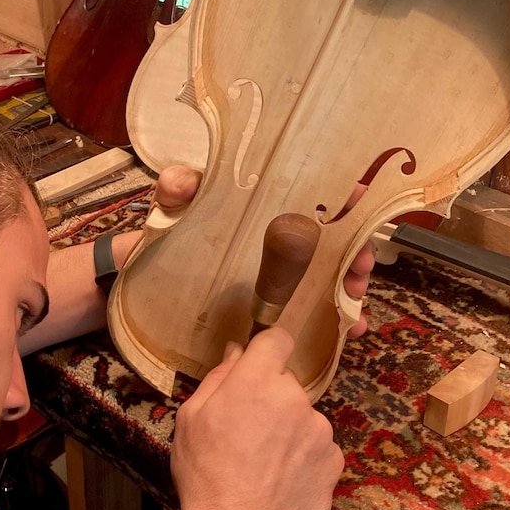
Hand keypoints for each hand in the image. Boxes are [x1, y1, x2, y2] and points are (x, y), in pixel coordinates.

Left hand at [149, 166, 374, 337]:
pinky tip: (351, 326)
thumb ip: (178, 189)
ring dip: (353, 281)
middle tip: (362, 263)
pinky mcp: (274, 304)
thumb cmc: (163, 235)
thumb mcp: (172, 205)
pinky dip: (339, 316)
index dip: (343, 193)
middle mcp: (279, 236)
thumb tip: (182, 184)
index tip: (363, 197)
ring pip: (332, 272)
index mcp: (264, 206)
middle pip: (334, 237)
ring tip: (356, 294)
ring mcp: (279, 272)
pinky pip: (316, 308)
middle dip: (356, 247)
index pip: (313, 192)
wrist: (147, 277)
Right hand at [171, 327, 343, 509]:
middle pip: (286, 385)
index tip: (258, 365)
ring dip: (288, 431)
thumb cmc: (206, 474)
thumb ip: (217, 379)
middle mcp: (295, 398)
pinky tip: (280, 480)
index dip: (267, 350)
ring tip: (263, 465)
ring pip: (303, 418)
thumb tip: (236, 354)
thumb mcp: (190, 420)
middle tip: (246, 432)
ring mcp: (320, 430)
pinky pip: (317, 448)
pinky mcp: (334, 461)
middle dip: (270, 400)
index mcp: (256, 381)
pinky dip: (302, 459)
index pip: (277, 340)